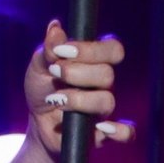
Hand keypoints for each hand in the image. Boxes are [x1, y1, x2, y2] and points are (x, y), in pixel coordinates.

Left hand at [25, 20, 130, 160]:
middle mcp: (104, 85)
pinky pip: (126, 133)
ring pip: (107, 101)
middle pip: (108, 75)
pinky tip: (101, 128)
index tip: (62, 51)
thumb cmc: (42, 88)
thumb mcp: (38, 65)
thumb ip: (48, 49)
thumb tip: (55, 28)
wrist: (37, 121)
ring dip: (79, 99)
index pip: (112, 49)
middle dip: (77, 73)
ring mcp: (104, 109)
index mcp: (94, 62)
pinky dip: (120, 132)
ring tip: (56, 100)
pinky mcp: (103, 133)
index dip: (91, 49)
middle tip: (55, 74)